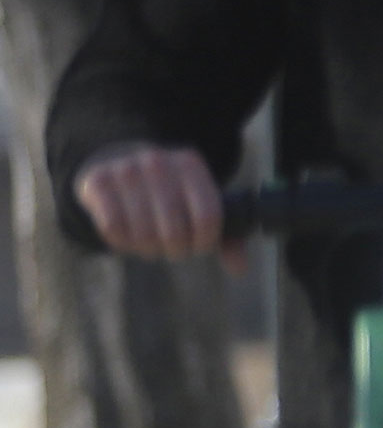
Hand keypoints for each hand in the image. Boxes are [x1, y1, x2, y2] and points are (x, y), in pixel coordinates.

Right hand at [74, 145, 221, 260]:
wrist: (117, 159)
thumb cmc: (168, 191)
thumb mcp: (198, 200)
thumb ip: (225, 234)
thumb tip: (240, 269)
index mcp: (190, 164)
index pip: (207, 216)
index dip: (204, 243)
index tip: (198, 247)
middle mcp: (158, 163)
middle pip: (174, 231)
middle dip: (176, 250)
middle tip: (172, 249)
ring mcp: (125, 170)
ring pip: (143, 234)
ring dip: (148, 250)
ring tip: (150, 243)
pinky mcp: (97, 182)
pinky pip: (113, 229)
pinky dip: (123, 243)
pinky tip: (128, 235)